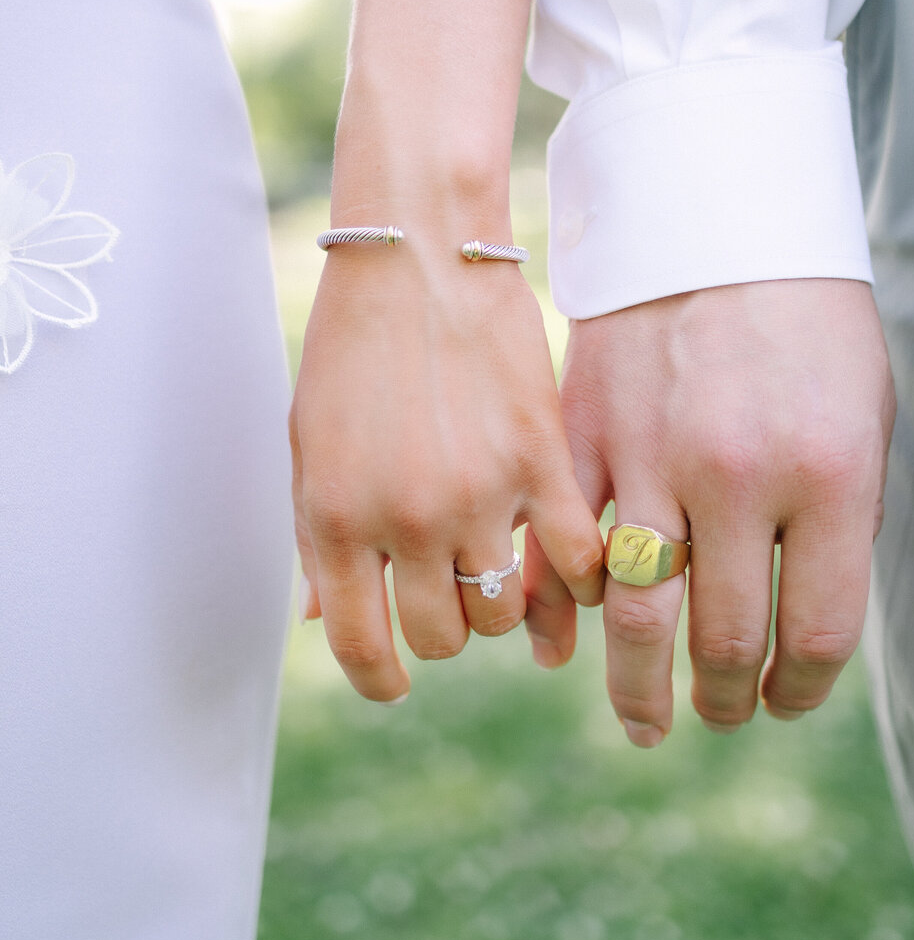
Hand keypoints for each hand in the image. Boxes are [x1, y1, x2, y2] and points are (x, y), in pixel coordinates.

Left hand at [290, 228, 604, 701]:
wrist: (420, 255)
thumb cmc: (354, 347)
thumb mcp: (311, 445)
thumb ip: (319, 538)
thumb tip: (323, 622)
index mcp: (338, 519)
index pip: (362, 646)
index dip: (380, 680)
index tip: (395, 683)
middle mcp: (408, 519)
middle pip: (444, 636)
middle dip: (444, 628)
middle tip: (449, 594)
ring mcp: (481, 494)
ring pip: (506, 608)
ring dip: (501, 601)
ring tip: (496, 563)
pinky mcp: (542, 460)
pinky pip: (575, 559)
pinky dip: (575, 577)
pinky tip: (566, 563)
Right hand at [525, 280, 893, 742]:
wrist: (713, 208)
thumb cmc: (807, 316)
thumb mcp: (859, 412)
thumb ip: (841, 518)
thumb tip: (801, 621)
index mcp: (828, 476)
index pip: (818, 634)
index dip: (801, 689)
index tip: (784, 702)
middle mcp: (739, 478)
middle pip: (724, 642)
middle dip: (722, 701)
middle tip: (718, 716)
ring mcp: (652, 457)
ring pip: (635, 616)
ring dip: (639, 689)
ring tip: (647, 719)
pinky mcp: (583, 434)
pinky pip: (564, 550)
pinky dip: (562, 611)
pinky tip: (569, 643)